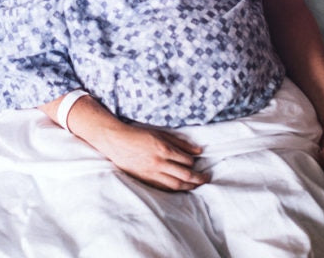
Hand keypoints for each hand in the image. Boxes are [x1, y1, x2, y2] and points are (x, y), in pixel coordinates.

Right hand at [84, 118, 209, 191]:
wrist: (116, 141)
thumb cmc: (139, 135)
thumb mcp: (160, 133)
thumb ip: (180, 143)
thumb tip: (198, 151)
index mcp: (164, 148)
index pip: (187, 160)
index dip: (194, 162)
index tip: (198, 161)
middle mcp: (160, 163)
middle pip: (186, 175)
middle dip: (199, 178)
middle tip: (207, 178)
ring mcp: (152, 173)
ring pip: (176, 184)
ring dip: (190, 186)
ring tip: (197, 185)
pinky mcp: (146, 179)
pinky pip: (164, 188)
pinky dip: (175, 189)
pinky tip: (181, 188)